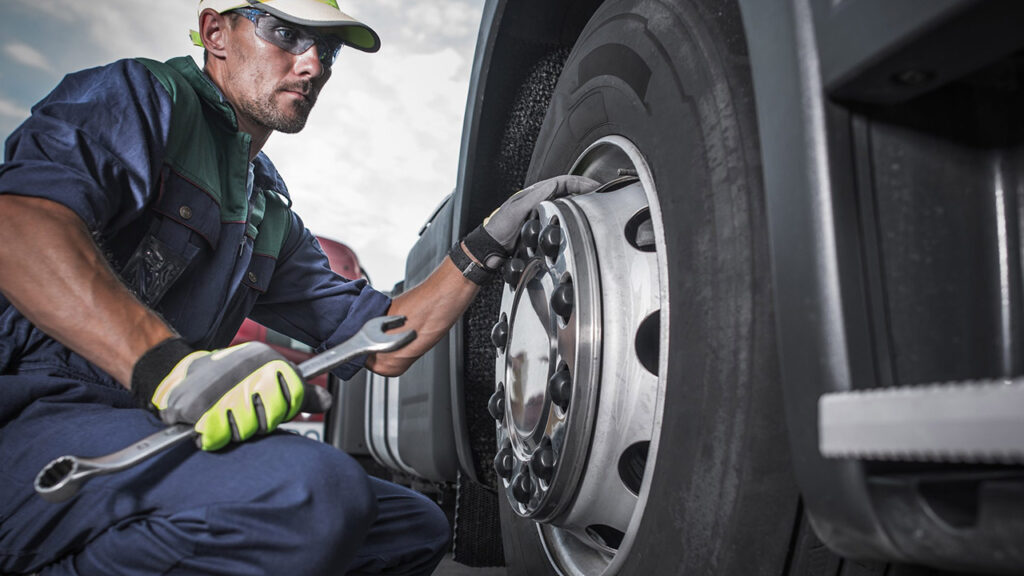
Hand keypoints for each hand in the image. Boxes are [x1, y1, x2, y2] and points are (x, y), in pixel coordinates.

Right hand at [133, 340, 328, 450]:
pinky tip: (209, 422)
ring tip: (224, 413)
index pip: (294, 397)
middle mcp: (245, 370)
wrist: (183, 373)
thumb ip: (300, 393)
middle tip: (242, 410)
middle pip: (270, 418)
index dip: (282, 409)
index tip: (269, 405)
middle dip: (257, 422)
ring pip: (244, 431)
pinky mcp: (195, 407)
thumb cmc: (231, 379)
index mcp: (267, 360)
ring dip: (234, 430)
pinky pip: (216, 438)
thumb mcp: (269, 378)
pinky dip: (212, 437)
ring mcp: (221, 388)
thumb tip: (327, 402)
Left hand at [467, 175, 599, 268]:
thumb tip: (553, 185)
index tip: (594, 186)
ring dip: (581, 201)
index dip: (579, 182)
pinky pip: (561, 217)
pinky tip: (580, 221)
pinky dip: (573, 216)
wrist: (490, 248)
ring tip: (595, 203)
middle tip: (600, 193)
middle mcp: (539, 201)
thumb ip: (535, 198)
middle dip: (584, 189)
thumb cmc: (499, 229)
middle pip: (567, 190)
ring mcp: (541, 213)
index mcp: (534, 193)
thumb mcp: (517, 210)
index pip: (562, 181)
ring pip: (566, 203)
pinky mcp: (541, 226)